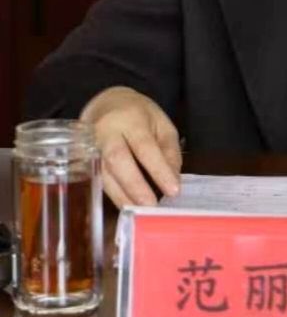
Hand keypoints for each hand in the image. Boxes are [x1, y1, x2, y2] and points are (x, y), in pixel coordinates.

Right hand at [80, 86, 180, 208]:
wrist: (105, 104)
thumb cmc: (138, 115)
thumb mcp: (161, 123)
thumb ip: (169, 150)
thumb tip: (173, 179)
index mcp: (131, 118)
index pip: (145, 146)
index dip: (159, 170)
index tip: (173, 190)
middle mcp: (106, 131)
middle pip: (118, 159)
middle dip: (135, 186)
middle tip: (152, 206)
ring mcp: (90, 146)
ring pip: (104, 174)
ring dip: (122, 196)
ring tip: (140, 212)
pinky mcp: (82, 160)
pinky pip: (97, 181)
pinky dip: (113, 195)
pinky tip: (126, 207)